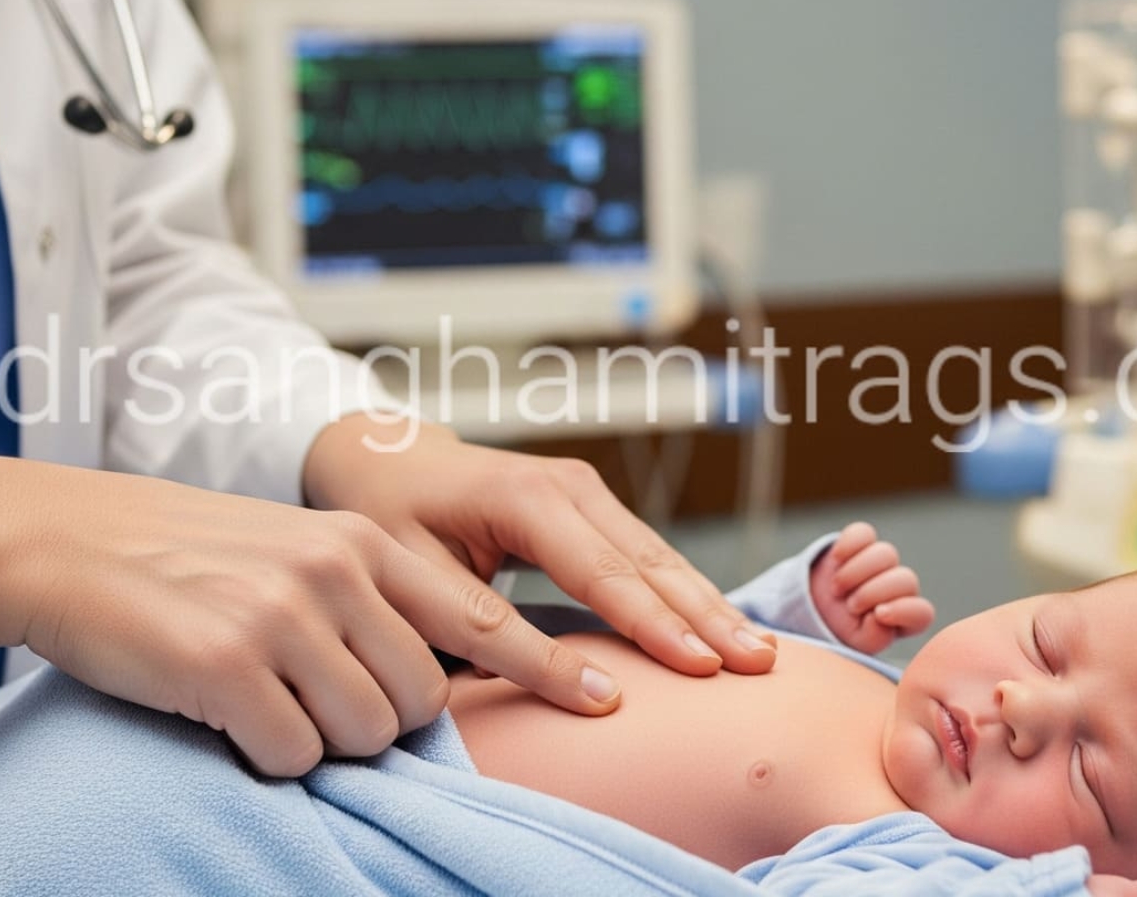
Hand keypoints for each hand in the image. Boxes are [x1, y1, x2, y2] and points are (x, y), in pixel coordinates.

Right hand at [0, 456, 500, 776]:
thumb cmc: (196, 562)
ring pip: (363, 735)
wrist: (74, 545)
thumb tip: (441, 681)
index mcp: (364, 543)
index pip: (481, 616)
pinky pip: (292, 755)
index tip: (606, 697)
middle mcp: (335, 572)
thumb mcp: (302, 554)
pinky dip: (267, 754)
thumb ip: (375, 600)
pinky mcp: (225, 665)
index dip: (548, 665)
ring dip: (320, 738)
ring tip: (263, 696)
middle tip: (314, 697)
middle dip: (379, 722)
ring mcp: (281, 616)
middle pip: (420, 702)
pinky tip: (226, 712)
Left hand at [302, 414, 778, 678]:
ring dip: (708, 605)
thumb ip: (482, 625)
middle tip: (755, 664)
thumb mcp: (416, 574)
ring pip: (660, 556)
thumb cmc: (388, 515)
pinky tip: (718, 625)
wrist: (380, 456)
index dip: (652, 625)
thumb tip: (552, 679)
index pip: (601, 572)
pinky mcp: (592, 508)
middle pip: (649, 561)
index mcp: (525, 496)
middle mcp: (569, 485)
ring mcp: (586, 490)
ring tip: (757, 651)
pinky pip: (647, 555)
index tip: (696, 669)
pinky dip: (685, 593)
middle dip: (705, 615)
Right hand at [809, 521, 934, 652]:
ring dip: (857, 572)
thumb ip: (874, 637)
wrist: (818, 610)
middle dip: (872, 592)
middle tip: (851, 606)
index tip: (878, 614)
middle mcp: (900, 587)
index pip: (922, 612)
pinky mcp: (862, 542)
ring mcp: (882, 562)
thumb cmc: (845, 631)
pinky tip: (837, 560)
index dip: (903, 611)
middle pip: (905, 579)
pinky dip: (849, 545)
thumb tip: (879, 616)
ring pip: (886, 553)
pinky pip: (864, 532)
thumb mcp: (858, 644)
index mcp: (906, 617)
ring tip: (838, 589)